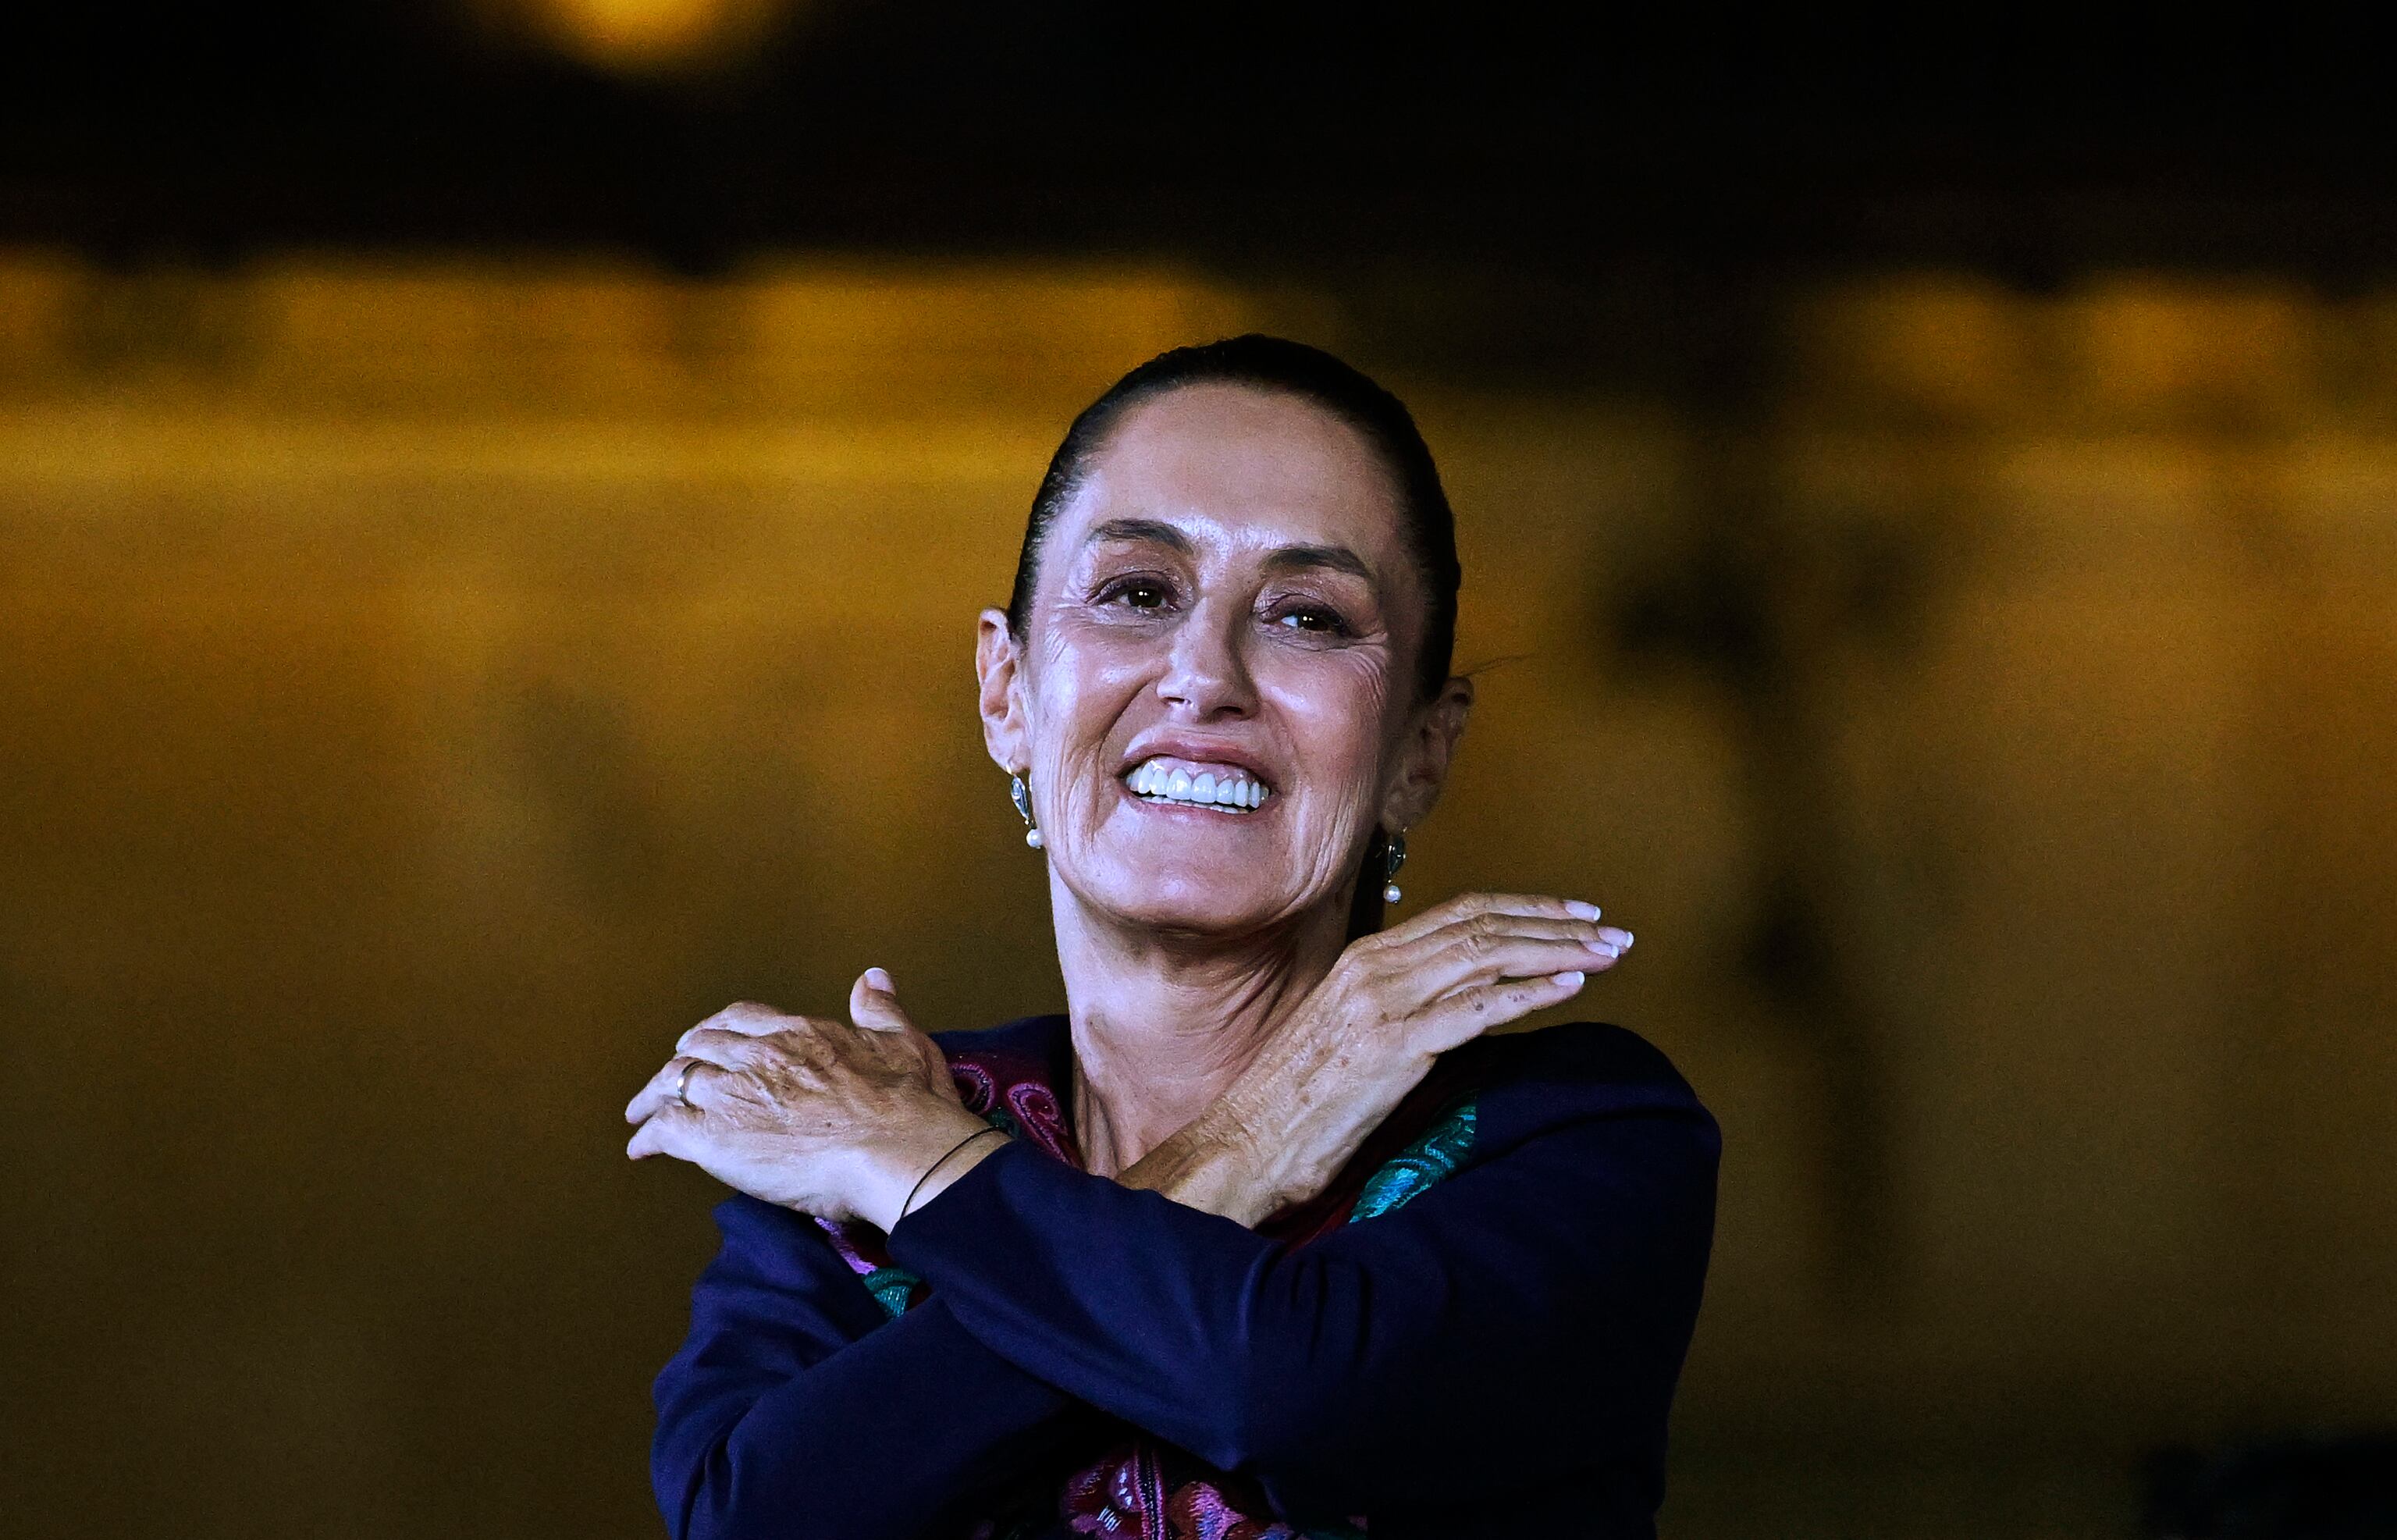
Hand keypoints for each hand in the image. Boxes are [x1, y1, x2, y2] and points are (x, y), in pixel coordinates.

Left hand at [624, 969, 993, 1229]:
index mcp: (797, 1034)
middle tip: (672, 1075)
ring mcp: (731, 1092)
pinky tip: (641, 1149)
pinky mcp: (712, 1135)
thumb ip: (880, 1009)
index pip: (741, 1020)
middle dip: (681, 1060)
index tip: (708, 1038)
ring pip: (674, 1083)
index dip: (718, 1029)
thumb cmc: (906, 1106)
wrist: (894, 1149)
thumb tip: (873, 978)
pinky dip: (648, 1138)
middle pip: (700, 1047)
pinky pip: (664, 1129)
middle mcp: (757, 1055)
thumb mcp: (903, 1043)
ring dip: (653, 1097)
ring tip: (641, 1112)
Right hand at [1124, 893, 1630, 1224]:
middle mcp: (1374, 968)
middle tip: (1615, 932)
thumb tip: (1449, 1008)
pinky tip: (1571, 985)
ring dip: (1560, 950)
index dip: (1526, 908)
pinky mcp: (1393, 1047)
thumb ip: (1395, 1009)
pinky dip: (1530, 992)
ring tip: (1610, 952)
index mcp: (1364, 959)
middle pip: (1484, 924)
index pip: (1461, 914)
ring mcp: (1383, 1003)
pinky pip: (1477, 1007)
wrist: (1245, 1145)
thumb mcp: (1347, 1036)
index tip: (1576, 915)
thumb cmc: (1295, 1105)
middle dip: (1557, 925)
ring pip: (1488, 954)